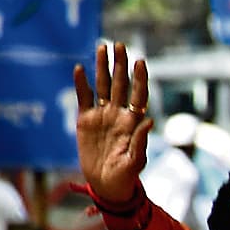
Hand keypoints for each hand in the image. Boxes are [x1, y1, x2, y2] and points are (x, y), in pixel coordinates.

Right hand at [73, 42, 152, 205]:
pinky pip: (83, 98)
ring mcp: (102, 115)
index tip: (140, 61)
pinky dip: (81, 84)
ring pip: (102, 86)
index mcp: (133, 121)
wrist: (106, 184)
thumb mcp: (135, 161)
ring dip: (102, 67)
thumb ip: (141, 141)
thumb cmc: (125, 175)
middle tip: (119, 44)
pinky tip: (80, 69)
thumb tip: (149, 120)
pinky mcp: (85, 120)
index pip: (138, 95)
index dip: (140, 79)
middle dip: (120, 64)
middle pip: (120, 84)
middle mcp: (118, 114)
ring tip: (102, 47)